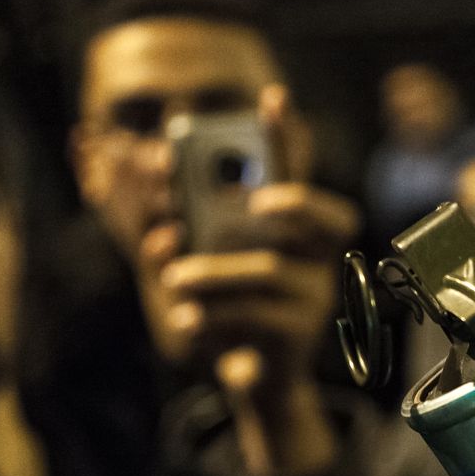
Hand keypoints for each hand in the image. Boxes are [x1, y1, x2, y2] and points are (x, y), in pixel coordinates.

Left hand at [139, 86, 358, 475]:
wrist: (251, 377)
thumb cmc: (225, 307)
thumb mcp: (197, 263)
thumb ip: (171, 230)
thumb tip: (146, 214)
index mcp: (288, 228)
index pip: (298, 172)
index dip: (289, 137)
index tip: (273, 98)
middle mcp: (314, 257)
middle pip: (328, 218)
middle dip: (297, 202)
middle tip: (258, 202)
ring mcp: (314, 296)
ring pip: (269, 271)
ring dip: (216, 274)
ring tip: (176, 282)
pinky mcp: (300, 336)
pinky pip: (257, 317)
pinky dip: (213, 316)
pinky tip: (185, 322)